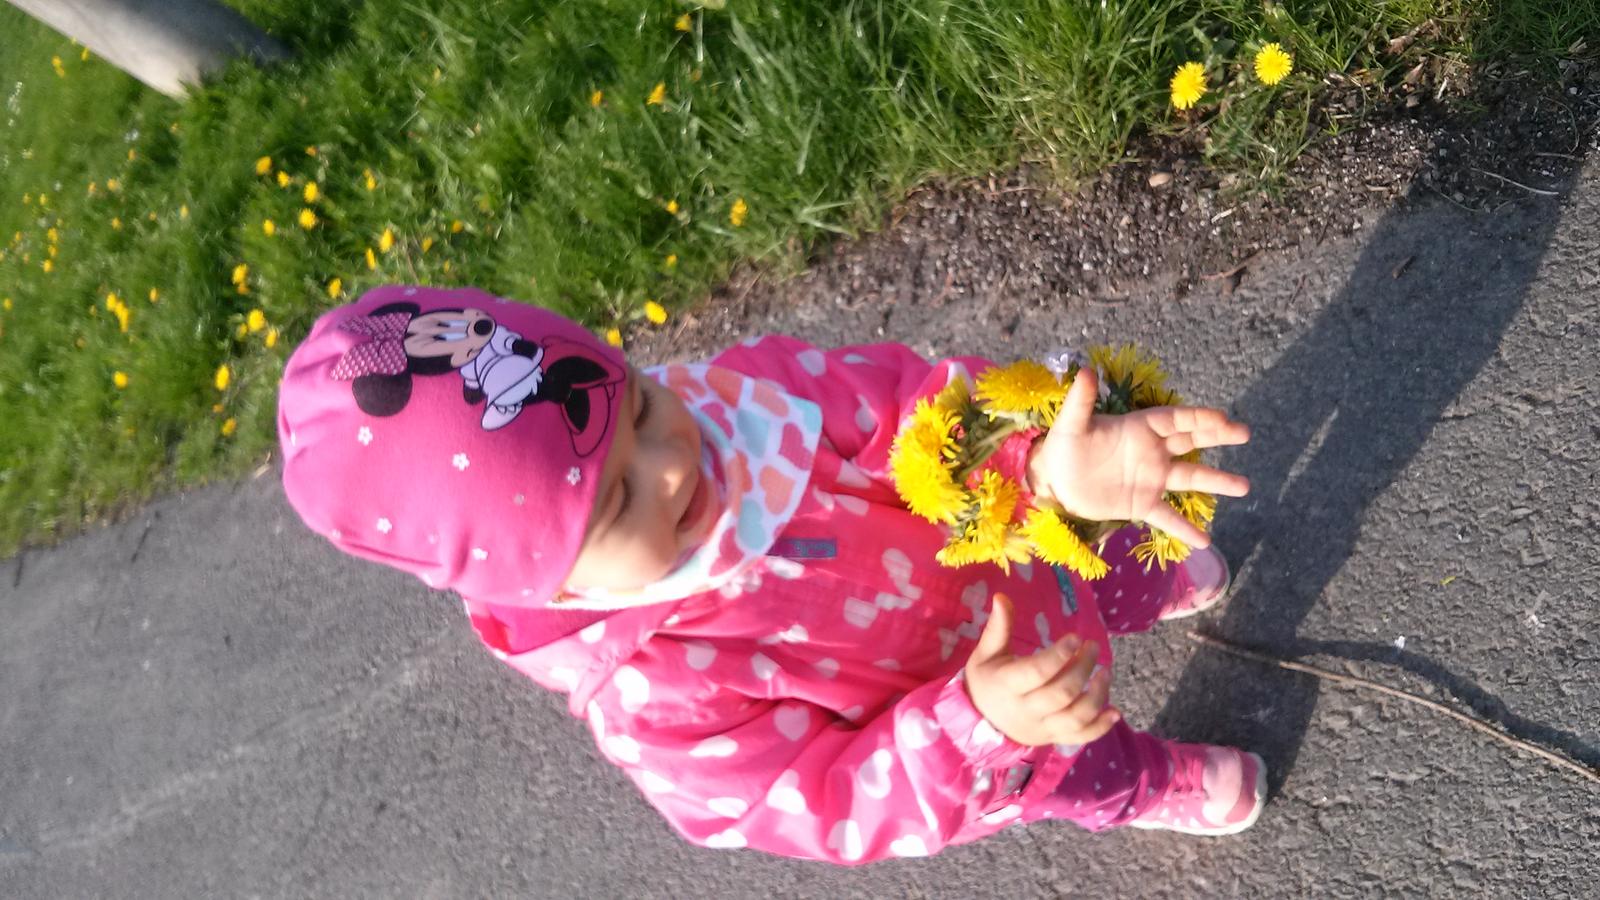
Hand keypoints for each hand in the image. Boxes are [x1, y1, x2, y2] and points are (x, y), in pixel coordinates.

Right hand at [963, 593, 1119, 746]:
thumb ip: (998, 628)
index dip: (1059, 655)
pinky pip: (1081, 737)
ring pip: (1075, 718)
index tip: (1076, 638)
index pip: (1037, 672)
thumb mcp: (986, 654)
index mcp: (1007, 685)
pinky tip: (1115, 711)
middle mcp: (1025, 710)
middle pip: (1061, 693)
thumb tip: (1001, 596)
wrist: (981, 721)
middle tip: (1093, 647)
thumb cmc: (987, 681)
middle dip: (1082, 668)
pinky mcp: (1054, 738)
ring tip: (1105, 673)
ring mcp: (1042, 728)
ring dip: (1097, 696)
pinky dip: (1101, 727)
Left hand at [1027, 368, 1251, 546]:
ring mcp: (1150, 479)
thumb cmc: (1064, 446)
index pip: (1174, 420)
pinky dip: (1184, 529)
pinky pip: (1167, 517)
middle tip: (1244, 433)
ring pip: (1190, 479)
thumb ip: (1082, 401)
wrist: (1054, 481)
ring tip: (1245, 486)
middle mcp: (1152, 452)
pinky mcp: (1141, 504)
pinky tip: (1204, 542)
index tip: (1222, 417)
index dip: (1197, 417)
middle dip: (1218, 437)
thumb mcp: (1070, 424)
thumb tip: (1087, 371)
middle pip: (1191, 442)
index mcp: (1139, 429)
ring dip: (1217, 482)